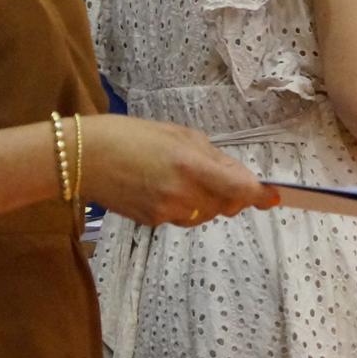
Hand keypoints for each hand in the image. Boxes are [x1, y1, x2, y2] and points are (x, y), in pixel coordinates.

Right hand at [78, 114, 278, 226]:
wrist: (83, 157)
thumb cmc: (130, 135)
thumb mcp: (178, 135)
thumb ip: (214, 158)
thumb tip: (242, 179)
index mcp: (192, 164)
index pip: (240, 189)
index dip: (260, 195)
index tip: (274, 198)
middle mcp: (183, 193)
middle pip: (227, 205)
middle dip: (228, 194)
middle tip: (209, 173)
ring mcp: (167, 211)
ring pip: (205, 214)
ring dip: (205, 200)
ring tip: (177, 177)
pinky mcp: (152, 222)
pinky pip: (182, 217)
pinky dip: (182, 205)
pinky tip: (160, 187)